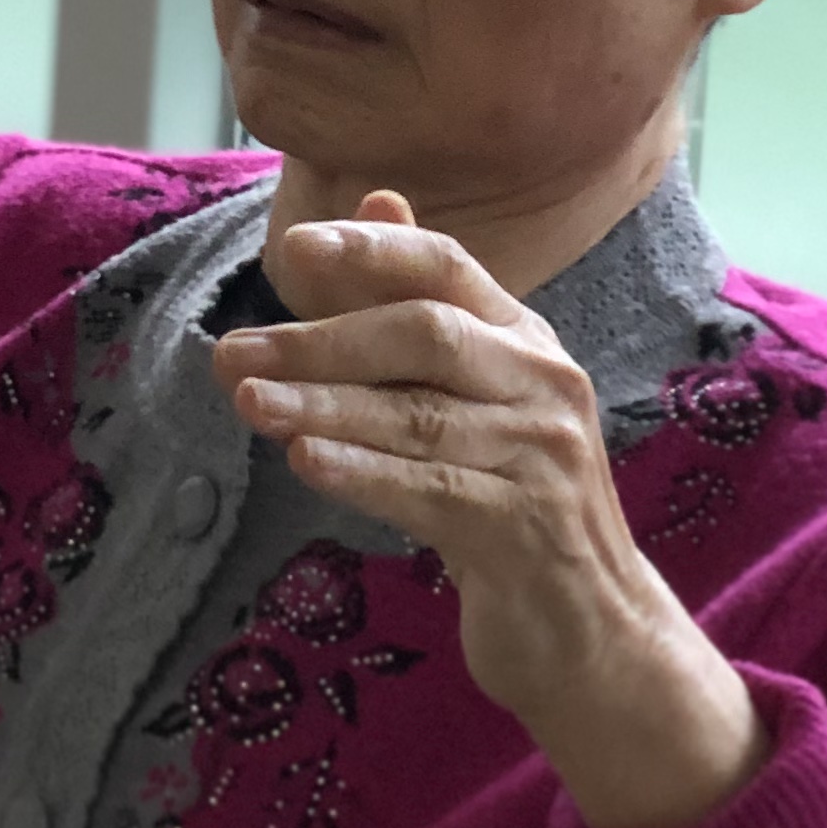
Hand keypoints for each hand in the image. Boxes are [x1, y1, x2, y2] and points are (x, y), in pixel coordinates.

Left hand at [217, 192, 764, 827]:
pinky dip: (364, 473)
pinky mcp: (530, 529)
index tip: (294, 247)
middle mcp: (544, 384)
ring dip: (322, 407)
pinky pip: (432, 489)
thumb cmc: (508, 495)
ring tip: (248, 403)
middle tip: (234, 354)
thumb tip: (375, 196)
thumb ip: (415, 303)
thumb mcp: (468, 393)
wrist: (592, 631)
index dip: (373, 249)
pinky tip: (306, 462)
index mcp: (524, 338)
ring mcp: (545, 457)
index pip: (448, 266)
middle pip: (424, 335)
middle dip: (321, 340)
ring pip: (418, 416)